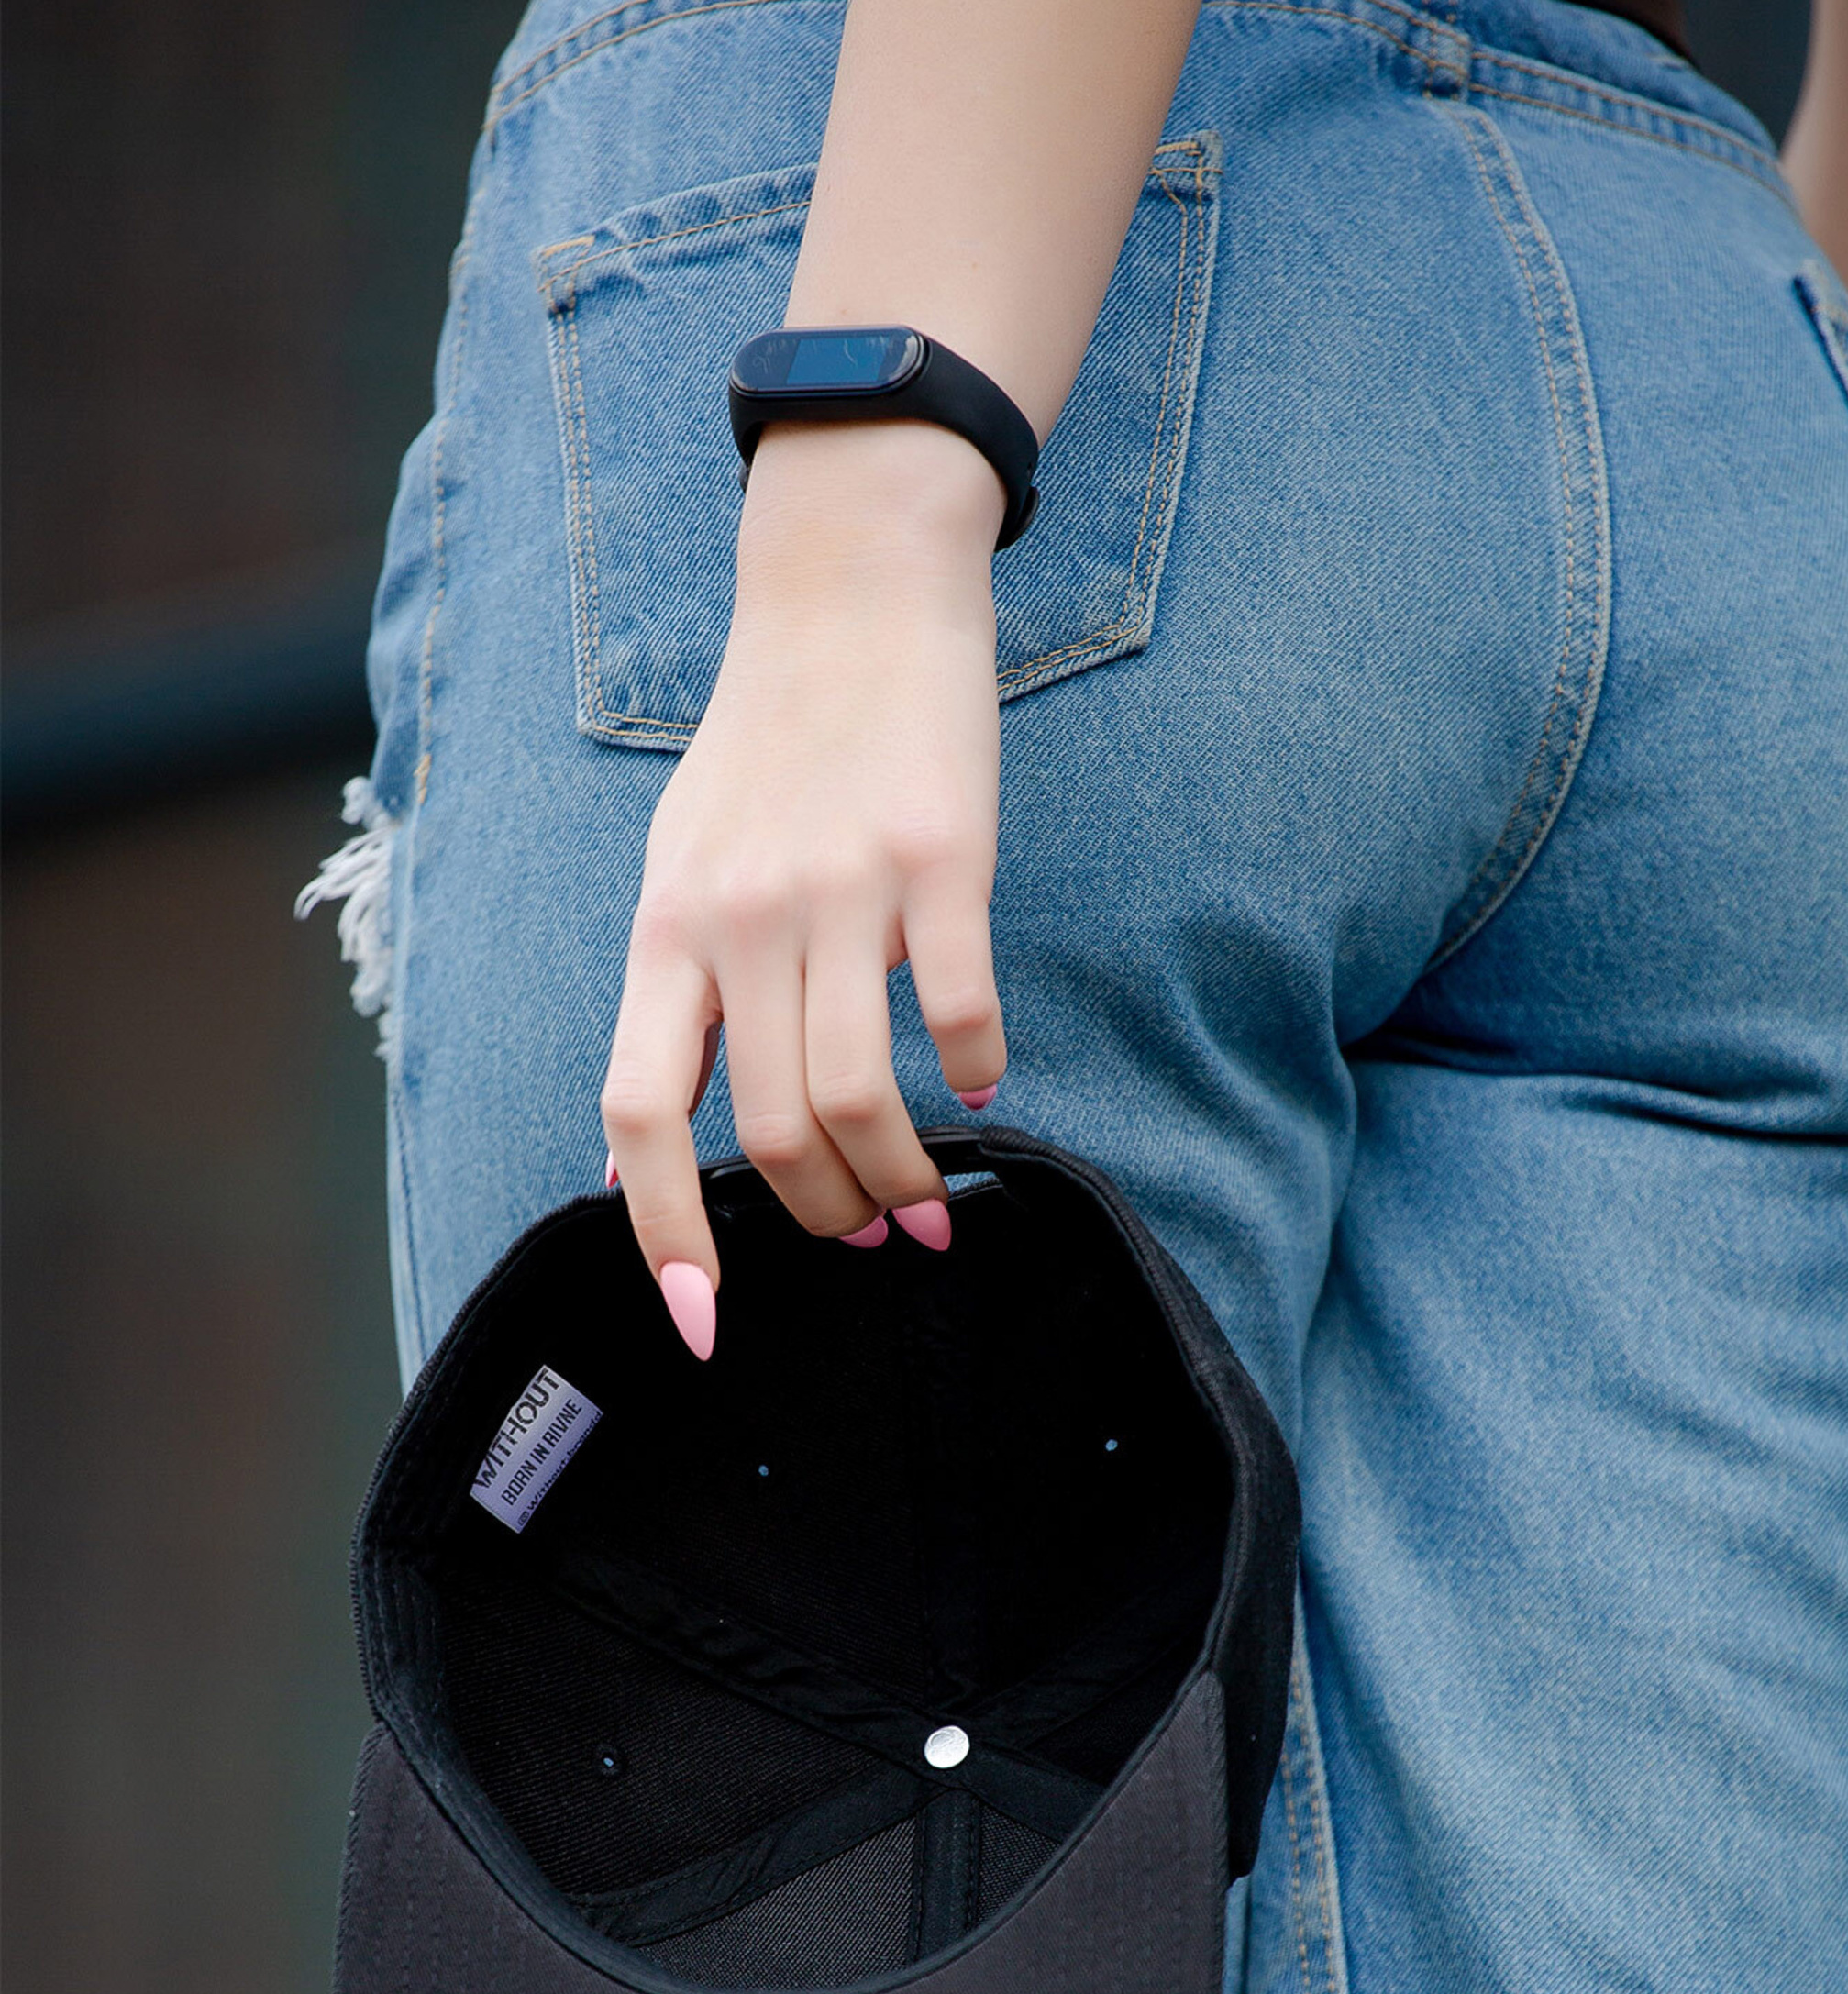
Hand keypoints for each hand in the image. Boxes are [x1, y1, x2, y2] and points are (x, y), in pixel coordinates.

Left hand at [601, 421, 1010, 1353]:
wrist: (847, 594)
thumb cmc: (763, 749)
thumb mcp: (681, 865)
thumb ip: (678, 992)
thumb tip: (680, 1135)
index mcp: (668, 933)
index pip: (640, 1115)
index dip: (662, 1235)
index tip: (704, 1322)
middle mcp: (741, 921)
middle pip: (771, 1130)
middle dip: (824, 1217)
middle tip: (868, 1237)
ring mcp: (841, 891)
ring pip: (859, 1094)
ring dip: (900, 1176)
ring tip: (928, 1204)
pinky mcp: (939, 859)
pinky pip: (957, 1010)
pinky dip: (974, 1072)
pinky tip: (982, 1083)